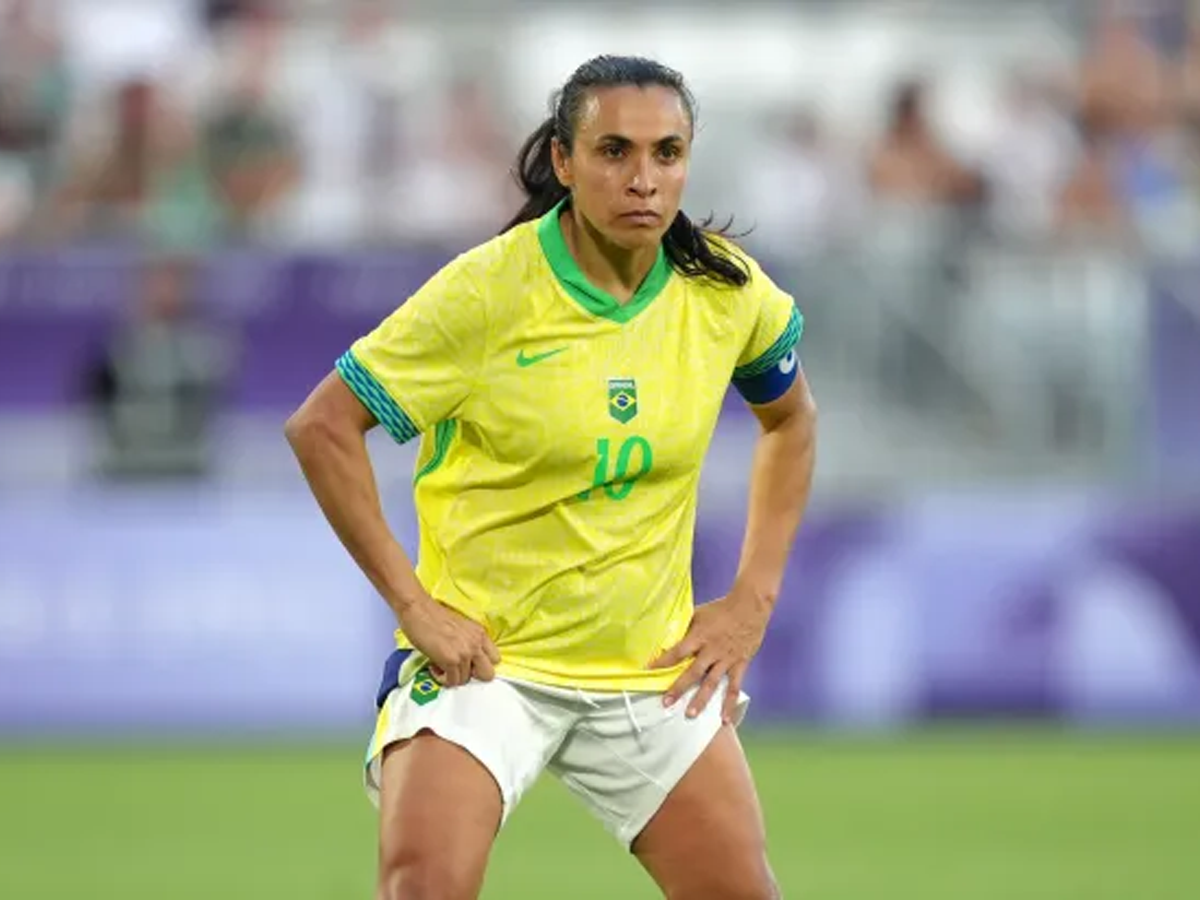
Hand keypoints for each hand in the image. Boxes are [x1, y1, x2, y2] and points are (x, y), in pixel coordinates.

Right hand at [399, 595, 500, 687]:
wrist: (418, 609)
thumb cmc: (434, 616)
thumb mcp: (461, 627)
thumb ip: (469, 641)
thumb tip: (467, 660)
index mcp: (480, 634)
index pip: (495, 659)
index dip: (481, 665)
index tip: (470, 665)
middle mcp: (476, 644)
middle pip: (487, 674)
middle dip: (472, 675)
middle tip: (458, 670)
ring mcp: (464, 653)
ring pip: (465, 680)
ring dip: (452, 676)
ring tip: (441, 666)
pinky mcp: (450, 661)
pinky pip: (451, 681)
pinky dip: (442, 679)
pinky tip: (434, 667)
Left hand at [650, 588, 771, 723]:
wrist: (749, 607)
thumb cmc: (720, 609)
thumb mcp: (698, 614)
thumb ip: (685, 627)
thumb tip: (667, 637)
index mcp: (699, 636)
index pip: (677, 652)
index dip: (662, 661)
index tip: (647, 671)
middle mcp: (711, 650)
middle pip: (693, 672)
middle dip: (678, 688)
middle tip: (666, 703)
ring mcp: (726, 659)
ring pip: (712, 683)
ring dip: (700, 700)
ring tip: (690, 715)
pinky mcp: (739, 664)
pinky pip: (734, 687)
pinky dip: (729, 704)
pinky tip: (724, 719)